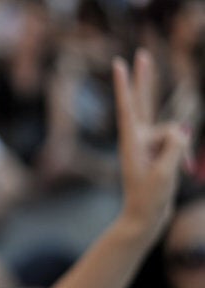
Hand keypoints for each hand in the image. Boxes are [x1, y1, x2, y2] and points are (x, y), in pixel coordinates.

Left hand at [113, 50, 190, 236]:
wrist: (145, 217)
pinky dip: (184, 156)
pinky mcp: (159, 151)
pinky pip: (179, 143)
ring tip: (174, 172)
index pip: (128, 108)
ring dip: (181, 151)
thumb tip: (182, 128)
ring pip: (174, 132)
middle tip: (142, 53)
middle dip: (145, 78)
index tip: (119, 63)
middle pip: (144, 102)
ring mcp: (149, 144)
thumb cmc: (148, 198)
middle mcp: (138, 139)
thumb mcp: (164, 173)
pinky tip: (186, 170)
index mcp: (131, 143)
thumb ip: (174, 146)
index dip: (126, 85)